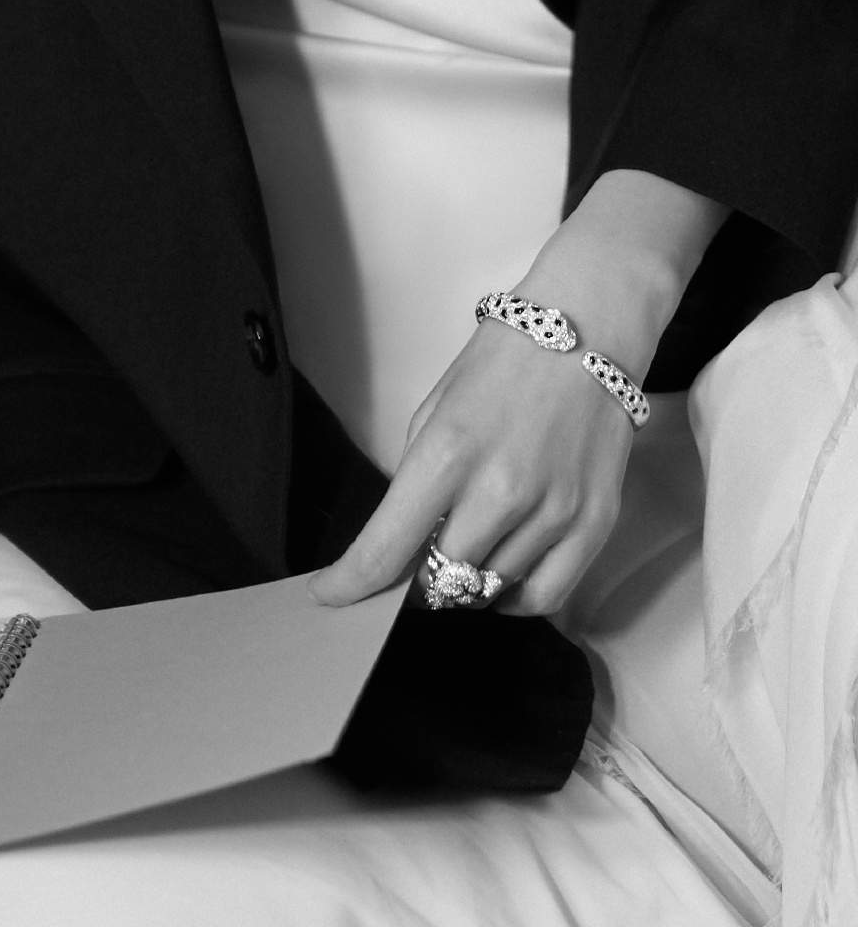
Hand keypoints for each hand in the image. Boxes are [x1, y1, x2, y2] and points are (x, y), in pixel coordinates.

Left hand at [308, 318, 633, 614]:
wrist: (587, 329)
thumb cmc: (501, 362)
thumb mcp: (435, 409)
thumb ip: (417, 479)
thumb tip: (403, 543)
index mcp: (446, 453)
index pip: (386, 548)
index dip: (351, 584)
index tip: (331, 596)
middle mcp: (500, 491)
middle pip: (441, 580)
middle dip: (418, 580)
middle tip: (418, 560)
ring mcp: (553, 512)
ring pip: (491, 590)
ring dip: (468, 583)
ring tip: (468, 548)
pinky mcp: (595, 524)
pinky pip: (546, 595)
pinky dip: (516, 597)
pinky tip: (503, 575)